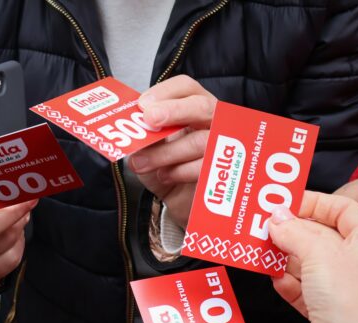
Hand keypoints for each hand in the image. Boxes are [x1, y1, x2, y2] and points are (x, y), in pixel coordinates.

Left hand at [127, 75, 216, 227]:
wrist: (175, 199)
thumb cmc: (164, 166)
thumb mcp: (148, 147)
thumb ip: (145, 133)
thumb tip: (135, 124)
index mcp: (191, 107)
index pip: (186, 88)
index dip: (165, 92)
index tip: (143, 104)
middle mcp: (211, 121)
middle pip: (202, 106)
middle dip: (175, 110)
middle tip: (149, 118)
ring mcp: (222, 145)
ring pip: (200, 141)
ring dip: (166, 152)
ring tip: (142, 163)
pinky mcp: (223, 171)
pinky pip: (204, 167)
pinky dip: (179, 171)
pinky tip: (164, 175)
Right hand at [268, 192, 357, 322]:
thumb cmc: (348, 300)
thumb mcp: (317, 251)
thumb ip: (293, 231)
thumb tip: (277, 219)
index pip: (343, 209)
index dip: (315, 202)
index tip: (287, 202)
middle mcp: (356, 264)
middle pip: (320, 236)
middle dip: (291, 230)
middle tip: (265, 224)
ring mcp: (339, 288)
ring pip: (306, 262)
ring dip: (283, 255)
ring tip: (262, 247)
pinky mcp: (322, 311)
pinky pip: (299, 289)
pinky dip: (284, 281)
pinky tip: (273, 277)